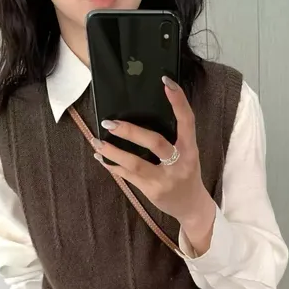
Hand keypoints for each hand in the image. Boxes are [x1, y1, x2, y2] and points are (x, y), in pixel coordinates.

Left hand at [92, 77, 215, 252]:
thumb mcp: (187, 154)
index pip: (187, 121)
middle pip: (155, 143)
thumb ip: (173, 138)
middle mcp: (179, 163)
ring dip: (113, 152)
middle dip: (130, 132)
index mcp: (190, 149)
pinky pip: (129, 177)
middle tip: (109, 123)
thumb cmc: (186, 174)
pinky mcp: (152, 191)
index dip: (178, 101)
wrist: (191, 207)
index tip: (166, 82)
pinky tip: (101, 159)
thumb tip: (142, 114)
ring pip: (136, 163)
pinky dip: (113, 167)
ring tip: (97, 142)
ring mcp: (165, 179)